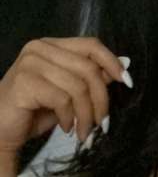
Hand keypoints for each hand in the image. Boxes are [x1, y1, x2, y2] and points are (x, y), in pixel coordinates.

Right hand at [0, 37, 130, 155]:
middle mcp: (40, 47)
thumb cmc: (34, 111)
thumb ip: (92, 77)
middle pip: (88, 68)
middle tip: (103, 124)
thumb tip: (124, 63)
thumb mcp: (70, 93)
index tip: (127, 82)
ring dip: (86, 114)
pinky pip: (62, 99)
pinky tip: (66, 127)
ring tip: (84, 132)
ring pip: (78, 86)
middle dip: (101, 99)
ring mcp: (30, 63)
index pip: (91, 45)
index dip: (112, 62)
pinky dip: (69, 117)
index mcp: (52, 44)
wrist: (0, 131)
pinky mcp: (24, 82)